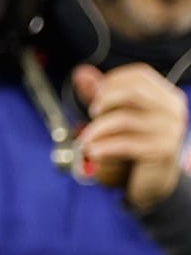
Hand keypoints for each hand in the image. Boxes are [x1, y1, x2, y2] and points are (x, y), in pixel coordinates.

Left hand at [72, 63, 187, 210]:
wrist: (154, 181)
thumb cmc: (136, 144)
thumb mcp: (118, 116)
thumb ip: (101, 94)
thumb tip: (81, 72)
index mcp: (166, 96)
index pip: (139, 74)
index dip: (112, 80)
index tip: (95, 93)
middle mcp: (173, 110)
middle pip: (132, 92)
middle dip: (104, 100)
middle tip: (92, 114)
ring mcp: (170, 131)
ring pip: (124, 119)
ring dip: (97, 129)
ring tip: (86, 140)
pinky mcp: (161, 152)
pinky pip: (125, 144)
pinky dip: (103, 147)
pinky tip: (93, 152)